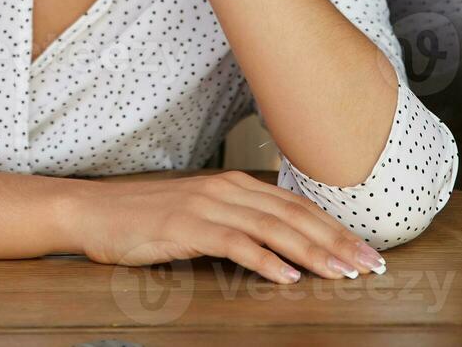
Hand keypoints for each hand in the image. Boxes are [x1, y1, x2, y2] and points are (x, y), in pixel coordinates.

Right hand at [67, 170, 384, 282]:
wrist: (91, 211)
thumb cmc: (142, 218)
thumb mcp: (196, 213)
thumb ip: (234, 220)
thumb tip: (277, 243)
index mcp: (232, 184)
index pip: (296, 206)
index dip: (334, 227)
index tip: (365, 250)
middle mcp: (225, 189)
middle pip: (293, 215)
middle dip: (336, 241)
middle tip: (369, 265)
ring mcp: (205, 205)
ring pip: (272, 228)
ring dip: (312, 252)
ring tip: (341, 273)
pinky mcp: (185, 226)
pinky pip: (234, 243)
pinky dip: (265, 260)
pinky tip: (287, 277)